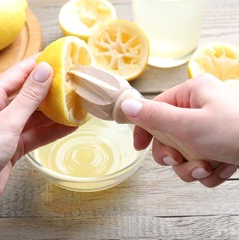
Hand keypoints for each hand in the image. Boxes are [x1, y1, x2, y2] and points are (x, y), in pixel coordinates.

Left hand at [0, 57, 76, 213]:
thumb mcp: (6, 122)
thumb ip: (28, 97)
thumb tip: (45, 70)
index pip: (17, 74)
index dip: (37, 65)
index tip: (58, 57)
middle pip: (27, 96)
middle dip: (49, 91)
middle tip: (73, 83)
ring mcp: (5, 130)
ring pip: (34, 117)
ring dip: (53, 113)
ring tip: (76, 106)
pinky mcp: (12, 148)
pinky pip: (34, 135)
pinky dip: (50, 132)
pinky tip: (69, 127)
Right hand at [121, 74, 238, 186]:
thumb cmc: (236, 133)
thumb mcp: (188, 125)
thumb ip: (154, 116)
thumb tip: (126, 106)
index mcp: (193, 93)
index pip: (156, 108)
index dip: (145, 129)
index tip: (140, 148)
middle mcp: (201, 108)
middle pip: (168, 134)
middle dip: (174, 155)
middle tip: (179, 162)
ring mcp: (212, 127)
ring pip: (184, 152)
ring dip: (192, 167)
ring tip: (208, 169)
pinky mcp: (221, 145)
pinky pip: (201, 161)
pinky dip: (209, 171)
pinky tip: (222, 170)